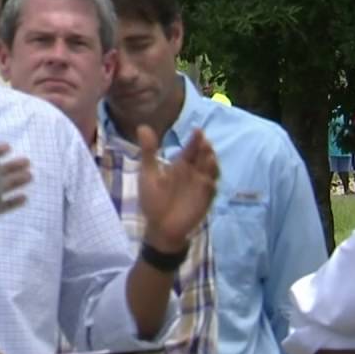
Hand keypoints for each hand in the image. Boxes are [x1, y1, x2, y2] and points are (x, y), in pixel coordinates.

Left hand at [137, 125, 218, 252]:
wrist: (159, 227)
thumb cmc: (154, 200)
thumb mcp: (148, 174)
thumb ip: (148, 152)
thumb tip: (142, 126)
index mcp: (181, 164)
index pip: (191, 148)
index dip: (195, 140)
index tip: (197, 131)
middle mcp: (194, 172)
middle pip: (204, 157)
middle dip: (205, 150)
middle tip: (204, 142)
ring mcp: (201, 186)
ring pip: (211, 171)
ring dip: (212, 164)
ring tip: (209, 158)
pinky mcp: (205, 200)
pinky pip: (211, 191)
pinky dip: (211, 185)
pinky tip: (208, 180)